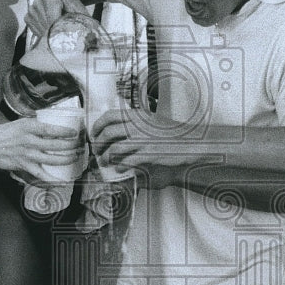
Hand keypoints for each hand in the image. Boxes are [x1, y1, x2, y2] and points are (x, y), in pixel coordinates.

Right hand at [0, 118, 82, 179]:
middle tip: (80, 146)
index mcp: (29, 127)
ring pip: (52, 159)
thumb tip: (48, 117)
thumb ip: (33, 121)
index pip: (52, 129)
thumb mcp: (19, 122)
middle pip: (56, 145)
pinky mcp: (24, 166)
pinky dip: (52, 179)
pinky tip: (62, 180)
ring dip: (67, 159)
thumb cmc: (2, 133)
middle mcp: (30, 141)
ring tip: (75, 157)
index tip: (75, 133)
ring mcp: (27, 155)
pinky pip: (41, 174)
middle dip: (71, 146)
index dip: (66, 132)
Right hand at [25, 0, 85, 37]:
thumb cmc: (70, 3)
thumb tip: (92, 34)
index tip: (68, 41)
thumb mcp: (79, 8)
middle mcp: (38, 4)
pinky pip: (36, 32)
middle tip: (66, 42)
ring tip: (59, 36)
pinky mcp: (28, 18)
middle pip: (47, 28)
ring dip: (51, 37)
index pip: (53, 21)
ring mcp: (31, 11)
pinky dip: (44, 36)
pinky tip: (51, 32)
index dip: (61, 33)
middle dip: (57, 36)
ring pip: (41, 32)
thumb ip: (84, 20)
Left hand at [90, 109, 208, 170]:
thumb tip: (118, 127)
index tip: (94, 133)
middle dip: (99, 144)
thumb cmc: (172, 133)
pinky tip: (118, 168)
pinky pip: (128, 161)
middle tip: (98, 151)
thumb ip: (136, 122)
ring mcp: (143, 140)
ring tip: (105, 162)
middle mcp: (138, 126)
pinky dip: (119, 165)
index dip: (97, 125)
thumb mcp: (152, 120)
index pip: (109, 116)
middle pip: (108, 133)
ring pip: (115, 149)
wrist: (191, 141)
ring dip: (106, 157)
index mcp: (138, 115)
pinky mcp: (149, 153)